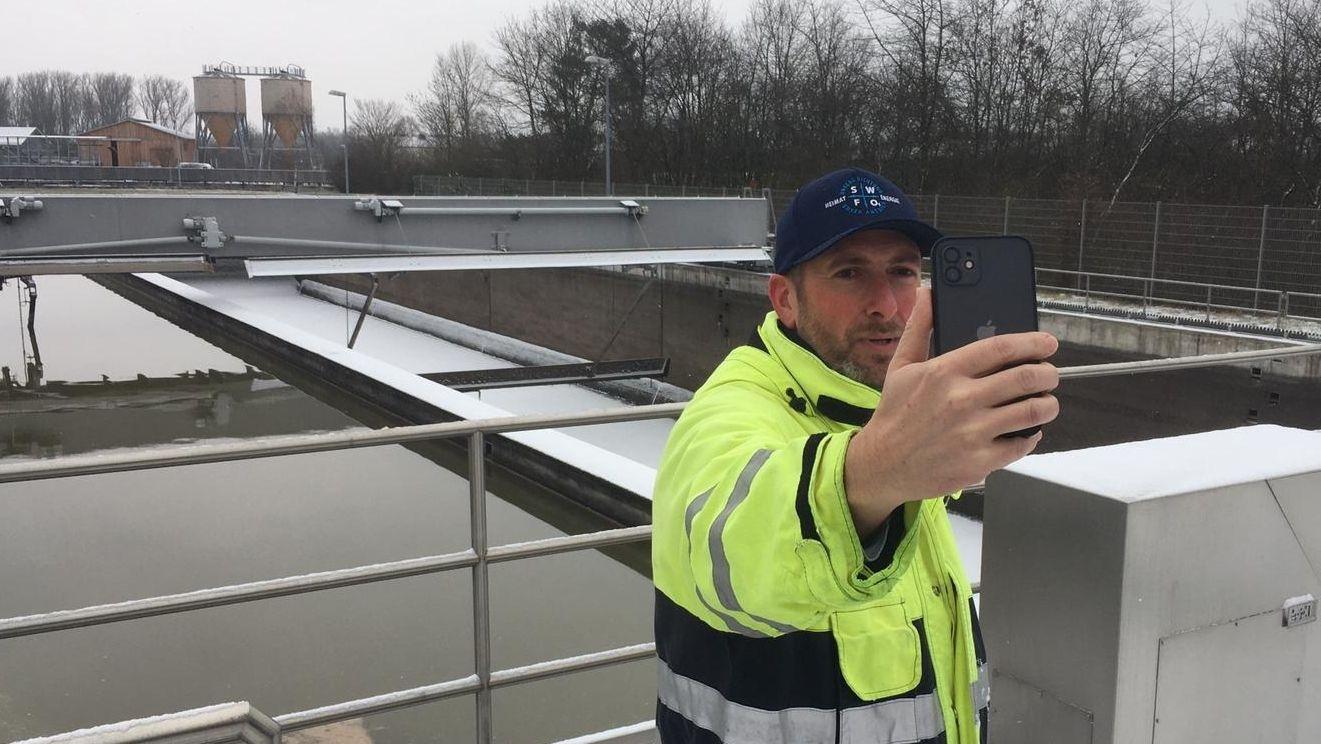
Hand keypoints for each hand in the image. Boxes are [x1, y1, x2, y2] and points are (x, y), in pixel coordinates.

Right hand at [843, 288, 1059, 533]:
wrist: (883, 464)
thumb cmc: (894, 413)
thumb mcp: (901, 366)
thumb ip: (919, 327)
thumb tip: (928, 291)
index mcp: (944, 372)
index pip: (1001, 348)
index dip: (1033, 342)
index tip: (1047, 343)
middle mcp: (961, 400)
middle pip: (1026, 378)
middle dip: (1048, 373)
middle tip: (1050, 374)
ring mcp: (972, 432)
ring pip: (1032, 411)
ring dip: (1048, 404)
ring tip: (1045, 402)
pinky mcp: (979, 461)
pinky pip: (1022, 443)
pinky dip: (1032, 435)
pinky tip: (1026, 430)